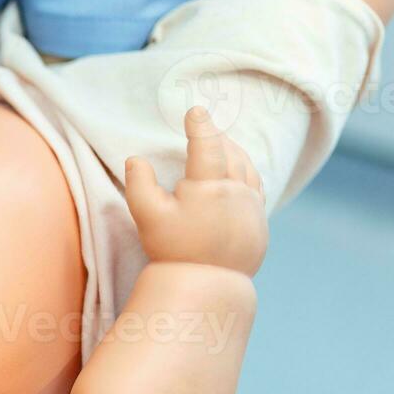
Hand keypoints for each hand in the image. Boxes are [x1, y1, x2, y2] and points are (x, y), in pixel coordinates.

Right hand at [124, 107, 268, 275]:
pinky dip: (247, 169)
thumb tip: (135, 159)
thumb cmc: (174, 248)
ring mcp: (251, 206)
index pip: (207, 143)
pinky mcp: (258, 221)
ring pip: (246, 166)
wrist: (208, 283)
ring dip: (234, 149)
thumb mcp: (148, 216)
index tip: (195, 110)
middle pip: (229, 151)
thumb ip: (139, 184)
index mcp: (209, 185)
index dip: (200, 125)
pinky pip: (256, 185)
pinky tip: (240, 170)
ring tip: (223, 142)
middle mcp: (236, 191)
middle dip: (216, 136)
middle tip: (205, 125)